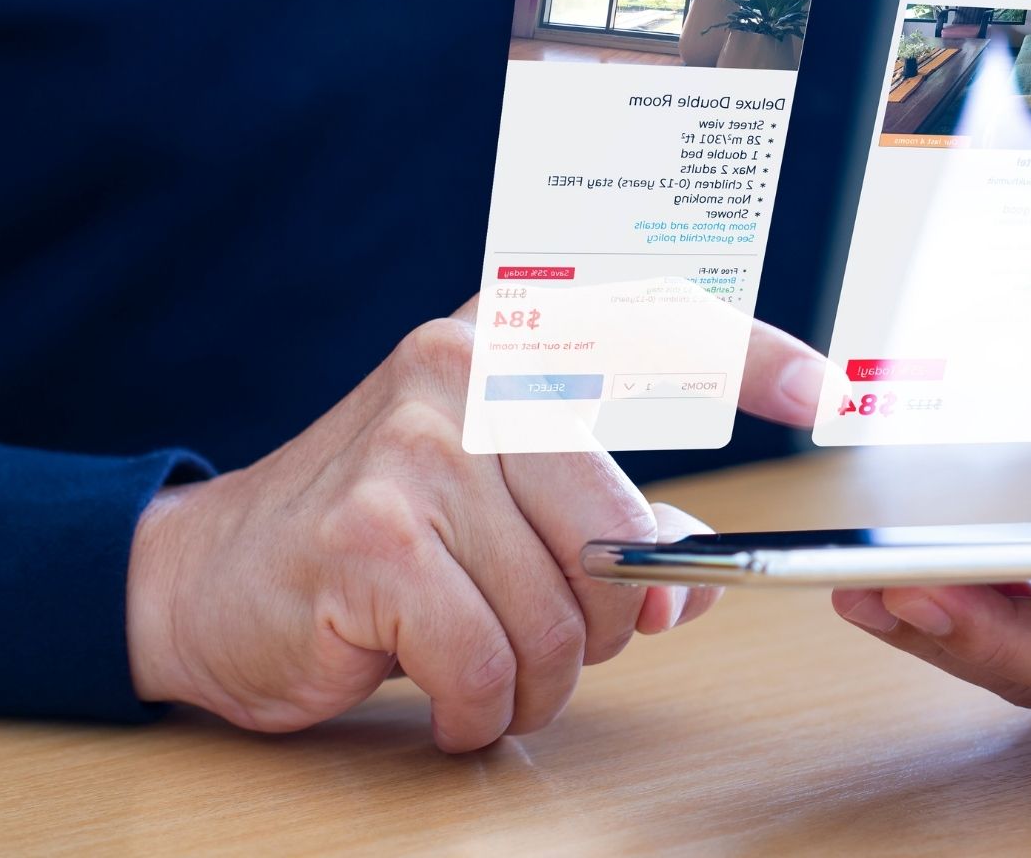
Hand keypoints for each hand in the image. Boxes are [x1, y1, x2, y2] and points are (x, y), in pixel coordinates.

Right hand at [127, 300, 823, 750]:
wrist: (204, 578)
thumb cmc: (372, 540)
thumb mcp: (496, 505)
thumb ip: (600, 524)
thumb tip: (690, 579)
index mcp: (505, 340)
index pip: (650, 322)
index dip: (749, 356)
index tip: (825, 393)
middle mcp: (464, 373)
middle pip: (615, 536)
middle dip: (603, 626)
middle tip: (554, 645)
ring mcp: (413, 450)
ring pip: (562, 615)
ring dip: (537, 681)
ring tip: (485, 668)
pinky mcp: (370, 540)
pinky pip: (489, 664)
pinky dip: (481, 709)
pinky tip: (447, 694)